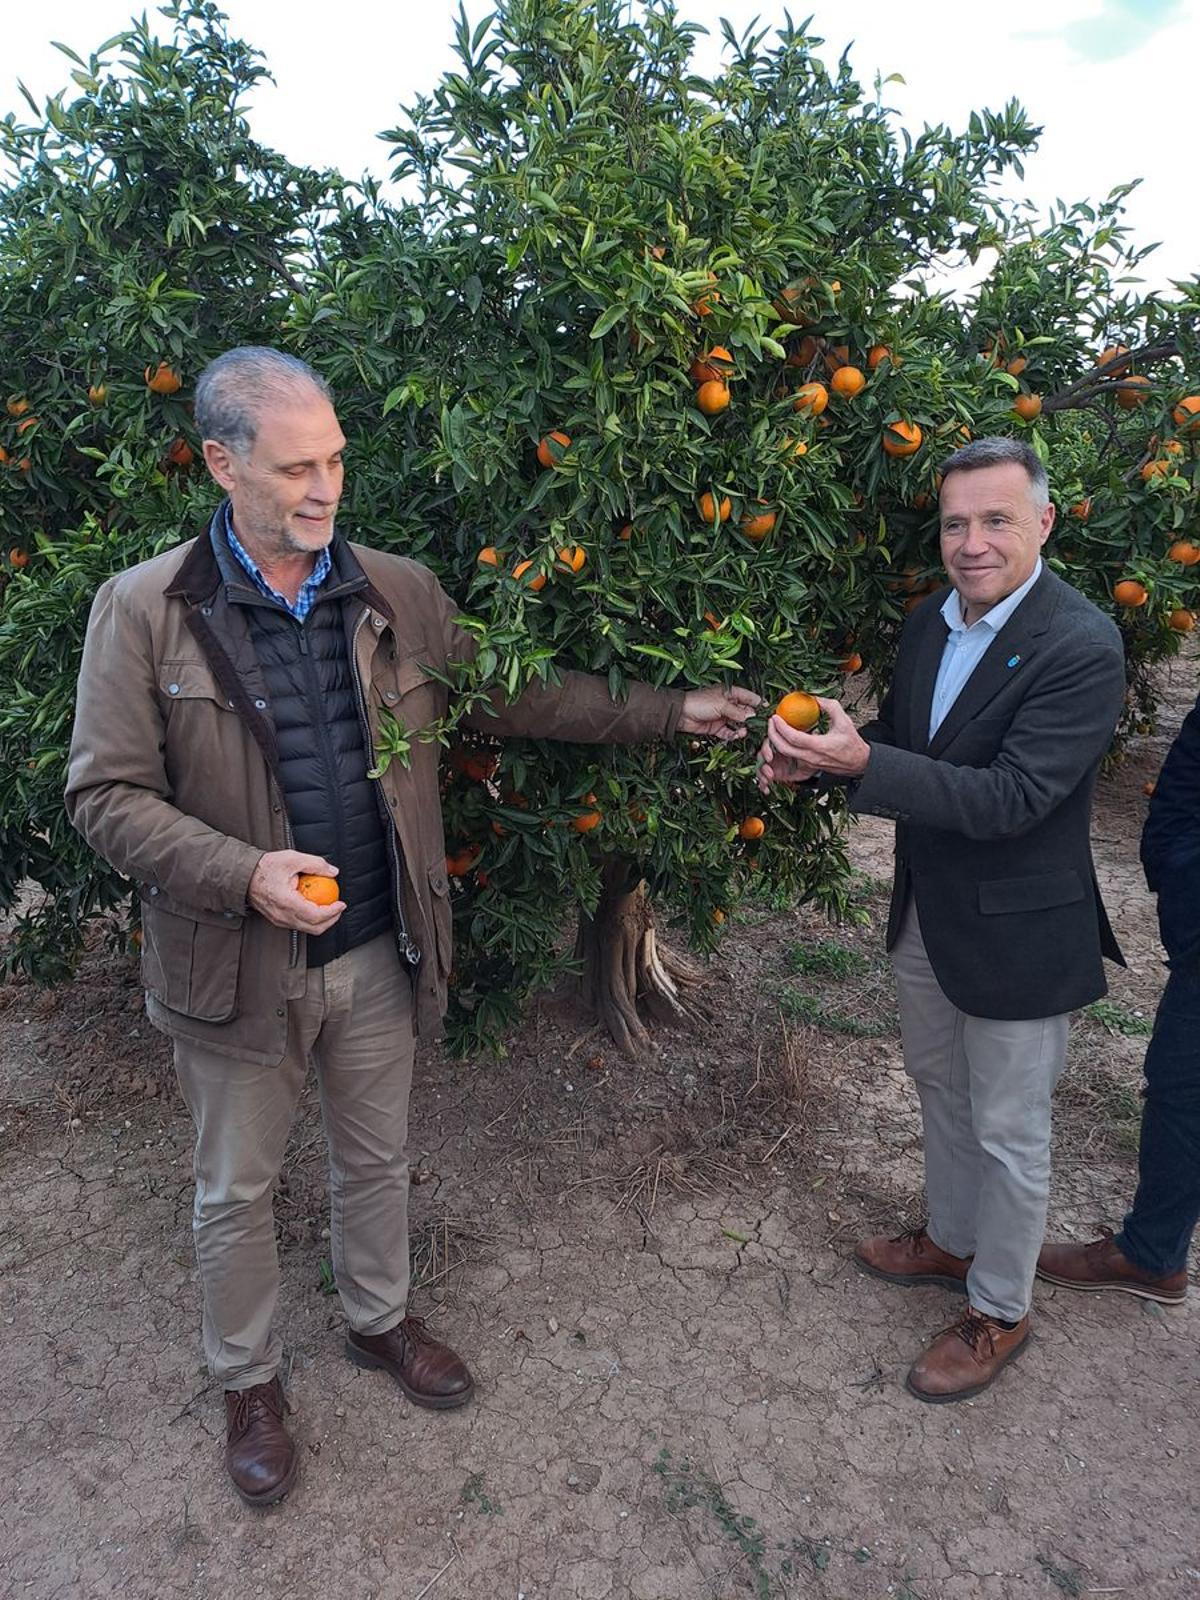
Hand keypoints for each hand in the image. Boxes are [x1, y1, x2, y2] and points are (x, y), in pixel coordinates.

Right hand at [247, 850, 345, 932]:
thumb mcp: (292, 859)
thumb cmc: (265, 867)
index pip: (316, 915)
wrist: (243, 876)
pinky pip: (299, 924)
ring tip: (329, 907)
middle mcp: (283, 915)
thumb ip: (315, 864)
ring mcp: (280, 920)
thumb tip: (333, 871)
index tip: (341, 903)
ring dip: (322, 921)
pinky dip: (311, 919)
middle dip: (331, 920)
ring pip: (307, 929)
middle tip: (339, 907)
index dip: (332, 912)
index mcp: (286, 902)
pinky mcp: (278, 920)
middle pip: (314, 928)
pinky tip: (315, 907)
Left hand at [679, 684, 760, 740]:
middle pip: (746, 712)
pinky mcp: (717, 727)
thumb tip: (752, 718)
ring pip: (739, 723)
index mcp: (730, 693)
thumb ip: (738, 712)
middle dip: (753, 719)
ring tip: (745, 731)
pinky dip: (734, 735)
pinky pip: (729, 732)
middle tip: (760, 727)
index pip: (749, 697)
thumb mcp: (721, 705)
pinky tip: (737, 736)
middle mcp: (728, 704)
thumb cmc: (699, 702)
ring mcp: (723, 716)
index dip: (759, 703)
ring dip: (744, 728)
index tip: (769, 711)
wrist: (680, 714)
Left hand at [756, 697, 870, 791]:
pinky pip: (791, 757)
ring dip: (777, 741)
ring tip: (775, 727)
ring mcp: (809, 763)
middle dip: (773, 735)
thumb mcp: (844, 720)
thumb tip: (814, 697)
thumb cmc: (852, 742)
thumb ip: (830, 706)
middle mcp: (812, 757)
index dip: (781, 727)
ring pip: (786, 754)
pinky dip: (784, 747)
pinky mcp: (808, 766)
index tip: (775, 717)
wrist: (859, 762)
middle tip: (771, 721)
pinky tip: (784, 736)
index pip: (794, 738)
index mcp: (820, 746)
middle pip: (784, 749)